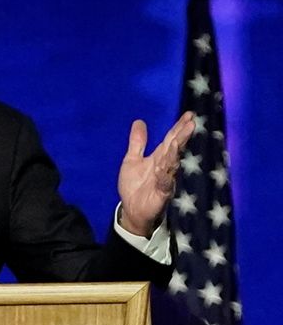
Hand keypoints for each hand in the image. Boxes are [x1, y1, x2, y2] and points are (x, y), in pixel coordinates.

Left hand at [117, 111, 194, 236]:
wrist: (131, 209)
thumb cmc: (135, 185)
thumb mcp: (132, 160)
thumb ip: (137, 142)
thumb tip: (139, 121)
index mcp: (159, 157)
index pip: (171, 139)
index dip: (179, 127)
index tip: (189, 115)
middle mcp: (165, 166)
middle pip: (175, 149)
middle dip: (182, 136)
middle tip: (191, 123)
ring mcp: (165, 180)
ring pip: (172, 164)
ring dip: (175, 153)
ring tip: (177, 140)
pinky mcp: (162, 193)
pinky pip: (164, 183)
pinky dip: (164, 175)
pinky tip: (164, 166)